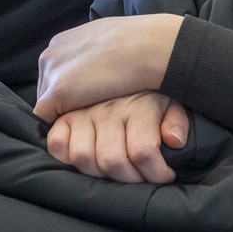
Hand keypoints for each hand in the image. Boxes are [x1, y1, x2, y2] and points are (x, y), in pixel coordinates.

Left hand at [33, 14, 181, 122]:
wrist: (146, 47)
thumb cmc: (137, 44)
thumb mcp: (109, 43)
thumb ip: (95, 56)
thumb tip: (100, 68)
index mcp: (62, 42)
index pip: (54, 75)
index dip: (69, 92)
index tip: (83, 101)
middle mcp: (51, 55)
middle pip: (47, 90)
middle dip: (64, 104)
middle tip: (86, 115)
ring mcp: (52, 73)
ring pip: (47, 105)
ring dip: (64, 115)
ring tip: (87, 125)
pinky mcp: (57, 92)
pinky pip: (46, 119)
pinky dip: (61, 129)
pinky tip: (79, 134)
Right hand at [46, 91, 189, 183]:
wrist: (128, 52)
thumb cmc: (151, 86)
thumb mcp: (172, 100)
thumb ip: (175, 120)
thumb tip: (173, 140)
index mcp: (136, 106)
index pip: (143, 152)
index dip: (156, 173)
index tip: (165, 175)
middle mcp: (108, 109)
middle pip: (112, 160)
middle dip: (129, 178)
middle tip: (139, 176)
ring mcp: (82, 110)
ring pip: (83, 156)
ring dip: (99, 172)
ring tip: (114, 170)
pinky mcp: (62, 112)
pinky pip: (56, 143)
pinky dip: (67, 154)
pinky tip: (85, 155)